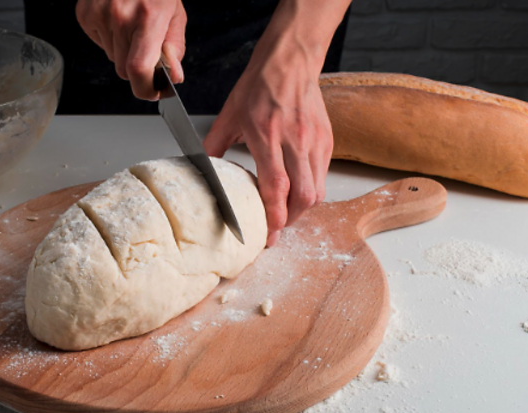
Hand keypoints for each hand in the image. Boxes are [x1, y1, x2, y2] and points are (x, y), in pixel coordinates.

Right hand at [75, 0, 185, 99]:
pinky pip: (99, 44)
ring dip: (122, 51)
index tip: (152, 92)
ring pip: (111, 58)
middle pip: (124, 70)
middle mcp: (120, 17)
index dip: (145, 89)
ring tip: (130, 26)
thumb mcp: (174, 14)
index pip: (138, 69)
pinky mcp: (85, 15)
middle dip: (136, 66)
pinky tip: (116, 20)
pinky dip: (109, 38)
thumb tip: (173, 77)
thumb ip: (175, 48)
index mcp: (147, 18)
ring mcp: (98, 16)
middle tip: (145, 46)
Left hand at [203, 31, 333, 246]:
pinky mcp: (326, 140)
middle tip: (276, 230)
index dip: (274, 216)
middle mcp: (295, 140)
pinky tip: (297, 191)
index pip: (277, 185)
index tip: (269, 235)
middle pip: (303, 196)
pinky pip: (322, 176)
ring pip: (316, 190)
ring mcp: (314, 141)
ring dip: (302, 209)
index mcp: (267, 135)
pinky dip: (310, 190)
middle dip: (290, 220)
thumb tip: (202, 169)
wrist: (290, 62)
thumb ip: (214, 146)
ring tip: (286, 214)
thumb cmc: (258, 86)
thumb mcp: (229, 115)